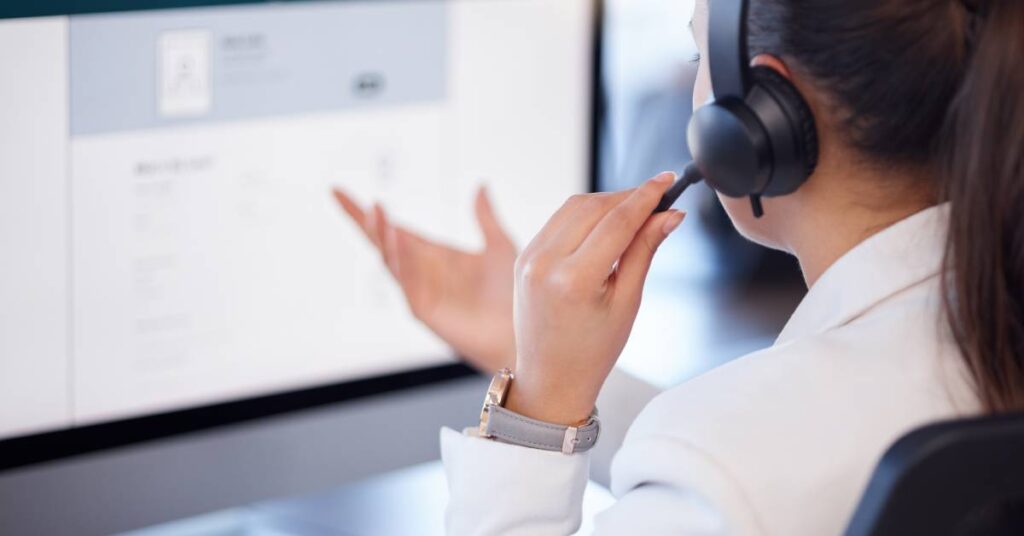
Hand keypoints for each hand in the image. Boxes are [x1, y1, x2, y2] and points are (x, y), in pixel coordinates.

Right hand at [332, 187, 517, 373]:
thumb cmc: (512, 295)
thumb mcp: (499, 246)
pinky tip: (398, 237)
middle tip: (341, 194)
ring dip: (381, 235)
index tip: (337, 189)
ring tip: (376, 210)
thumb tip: (480, 184)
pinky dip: (400, 259)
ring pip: (389, 260)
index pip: (392, 228)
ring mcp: (419, 291)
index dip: (366, 211)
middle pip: (381, 242)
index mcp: (432, 255)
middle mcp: (420, 272)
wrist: (522, 332)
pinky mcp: (424, 310)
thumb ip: (485, 217)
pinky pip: (406, 282)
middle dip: (363, 220)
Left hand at [506, 173, 684, 424]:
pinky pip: (558, 220)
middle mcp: (545, 263)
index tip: (667, 181)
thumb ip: (644, 251)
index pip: (617, 221)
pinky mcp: (522, 256)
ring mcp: (529, 258)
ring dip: (606, 202)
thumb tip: (669, 215)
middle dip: (628, 197)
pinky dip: (584, 214)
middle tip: (658, 199)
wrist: (550, 378)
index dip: (646, 196)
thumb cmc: (592, 351)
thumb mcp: (627, 302)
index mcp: (574, 280)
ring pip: (573, 207)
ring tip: (636, 211)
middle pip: (594, 207)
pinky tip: (606, 223)